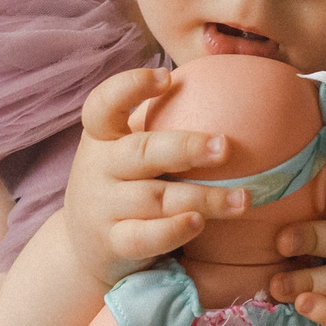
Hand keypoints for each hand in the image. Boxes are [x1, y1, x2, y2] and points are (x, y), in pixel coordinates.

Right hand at [59, 69, 247, 281]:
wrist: (82, 248)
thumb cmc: (123, 185)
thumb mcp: (128, 152)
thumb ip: (160, 126)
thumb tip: (225, 90)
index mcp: (102, 137)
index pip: (103, 104)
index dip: (130, 86)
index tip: (166, 78)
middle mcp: (98, 168)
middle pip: (141, 153)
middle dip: (186, 148)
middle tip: (225, 146)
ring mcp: (103, 207)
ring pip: (156, 198)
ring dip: (204, 198)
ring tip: (243, 198)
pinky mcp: (112, 243)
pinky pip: (144, 237)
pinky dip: (172, 230)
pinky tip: (200, 222)